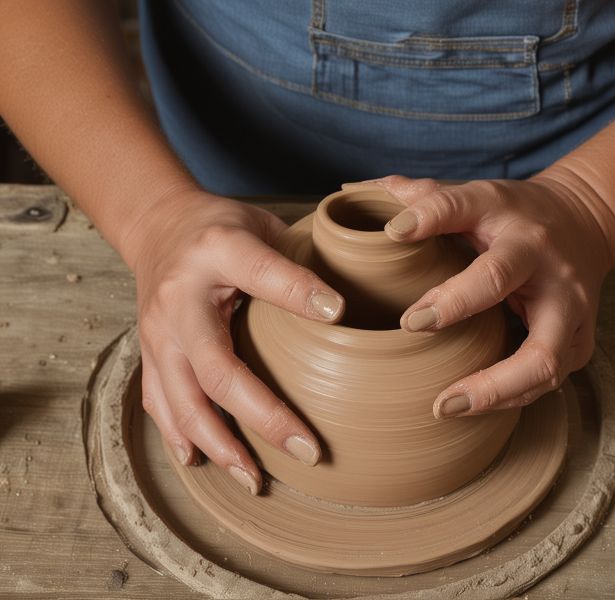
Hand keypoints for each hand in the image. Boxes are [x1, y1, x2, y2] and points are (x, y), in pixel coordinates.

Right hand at [122, 188, 343, 493]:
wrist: (157, 225)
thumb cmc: (222, 227)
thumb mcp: (264, 225)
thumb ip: (300, 259)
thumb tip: (347, 306)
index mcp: (218, 252)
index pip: (263, 274)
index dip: (301, 294)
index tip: (340, 315)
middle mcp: (180, 298)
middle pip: (217, 369)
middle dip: (263, 417)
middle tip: (309, 450)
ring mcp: (157, 331)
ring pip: (182, 401)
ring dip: (221, 445)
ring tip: (257, 480)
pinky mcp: (149, 353)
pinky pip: (159, 403)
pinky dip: (180, 437)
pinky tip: (203, 462)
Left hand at [352, 175, 614, 417]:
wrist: (585, 223)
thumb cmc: (516, 215)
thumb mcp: (476, 197)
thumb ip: (424, 198)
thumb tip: (358, 192)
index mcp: (505, 215)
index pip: (462, 205)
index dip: (428, 217)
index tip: (393, 232)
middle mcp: (540, 257)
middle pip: (501, 279)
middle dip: (456, 302)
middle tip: (412, 325)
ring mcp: (569, 302)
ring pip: (541, 355)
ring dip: (493, 387)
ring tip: (445, 405)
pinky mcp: (581, 339)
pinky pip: (548, 378)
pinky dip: (511, 398)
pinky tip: (475, 406)